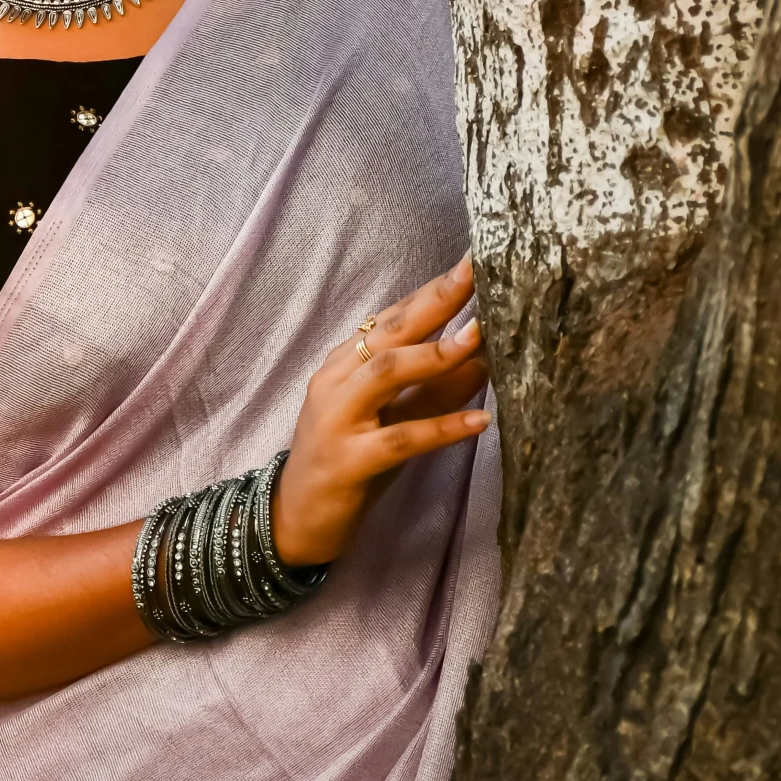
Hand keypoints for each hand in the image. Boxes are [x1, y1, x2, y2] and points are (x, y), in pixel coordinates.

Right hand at [272, 255, 490, 567]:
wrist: (296, 518)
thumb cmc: (349, 464)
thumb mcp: (396, 420)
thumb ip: (435, 390)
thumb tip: (484, 358)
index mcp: (347, 363)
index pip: (394, 317)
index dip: (433, 290)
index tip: (474, 262)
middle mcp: (337, 380)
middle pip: (390, 331)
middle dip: (435, 301)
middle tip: (476, 274)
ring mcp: (338, 418)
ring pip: (386, 374)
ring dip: (434, 355)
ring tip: (478, 341)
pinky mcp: (348, 460)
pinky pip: (399, 439)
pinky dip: (441, 428)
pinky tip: (479, 422)